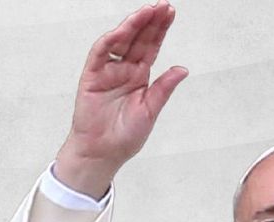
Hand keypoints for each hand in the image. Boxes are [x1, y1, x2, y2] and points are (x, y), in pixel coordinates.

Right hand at [54, 2, 188, 197]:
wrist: (103, 154)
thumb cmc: (124, 137)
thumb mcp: (150, 111)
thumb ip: (163, 88)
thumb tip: (182, 69)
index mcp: (139, 76)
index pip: (151, 47)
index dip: (160, 29)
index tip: (170, 12)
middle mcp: (124, 70)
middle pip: (138, 39)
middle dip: (150, 21)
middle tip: (162, 6)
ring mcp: (107, 72)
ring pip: (120, 42)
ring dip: (132, 26)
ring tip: (146, 12)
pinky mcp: (91, 77)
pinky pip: (100, 54)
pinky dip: (110, 40)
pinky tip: (122, 30)